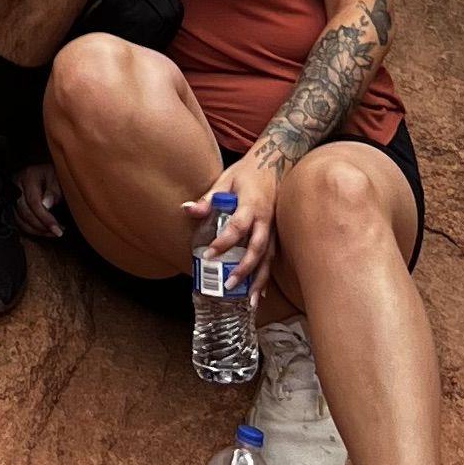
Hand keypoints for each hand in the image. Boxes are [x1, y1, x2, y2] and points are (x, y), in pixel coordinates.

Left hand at [190, 142, 288, 293]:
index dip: (224, 242)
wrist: (275, 163)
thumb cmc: (247, 172)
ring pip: (268, 259)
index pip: (238, 227)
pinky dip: (266, 276)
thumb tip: (186, 209)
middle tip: (230, 284)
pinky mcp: (276, 234)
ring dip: (259, 280)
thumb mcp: (226, 180)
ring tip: (249, 301)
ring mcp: (274, 228)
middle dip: (245, 269)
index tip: (209, 254)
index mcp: (252, 204)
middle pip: (258, 249)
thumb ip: (208, 199)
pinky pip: (272, 258)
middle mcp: (266, 220)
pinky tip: (260, 294)